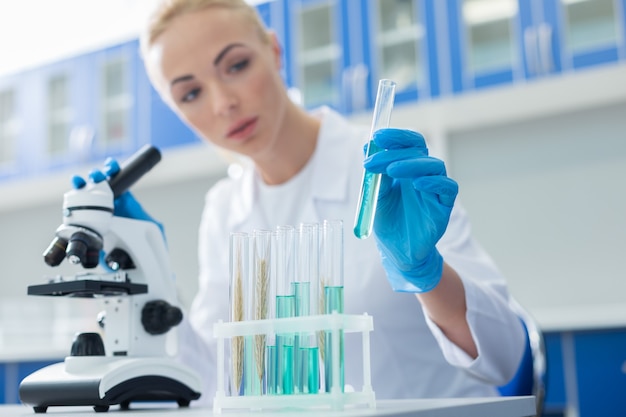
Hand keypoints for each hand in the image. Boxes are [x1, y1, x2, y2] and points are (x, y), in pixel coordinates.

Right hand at [72, 158, 164, 236]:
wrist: (129, 255)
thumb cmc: (142, 239)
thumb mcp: (152, 229)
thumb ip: (153, 222)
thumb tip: (154, 222)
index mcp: (123, 197)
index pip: (117, 178)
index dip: (112, 169)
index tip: (110, 166)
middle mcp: (108, 201)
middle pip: (99, 183)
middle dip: (96, 175)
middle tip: (97, 176)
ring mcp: (96, 211)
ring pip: (85, 193)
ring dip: (81, 184)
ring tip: (79, 182)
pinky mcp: (86, 223)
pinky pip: (76, 211)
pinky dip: (71, 203)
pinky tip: (70, 198)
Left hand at [364, 129, 457, 292]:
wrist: (397, 251)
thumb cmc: (388, 221)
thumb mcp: (376, 195)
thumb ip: (375, 173)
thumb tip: (367, 146)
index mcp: (407, 169)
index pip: (408, 144)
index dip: (396, 137)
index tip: (378, 136)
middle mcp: (423, 175)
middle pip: (419, 151)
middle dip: (396, 151)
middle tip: (374, 161)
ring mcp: (435, 189)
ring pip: (434, 166)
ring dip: (412, 164)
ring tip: (391, 170)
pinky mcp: (444, 206)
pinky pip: (447, 188)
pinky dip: (434, 182)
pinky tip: (417, 184)